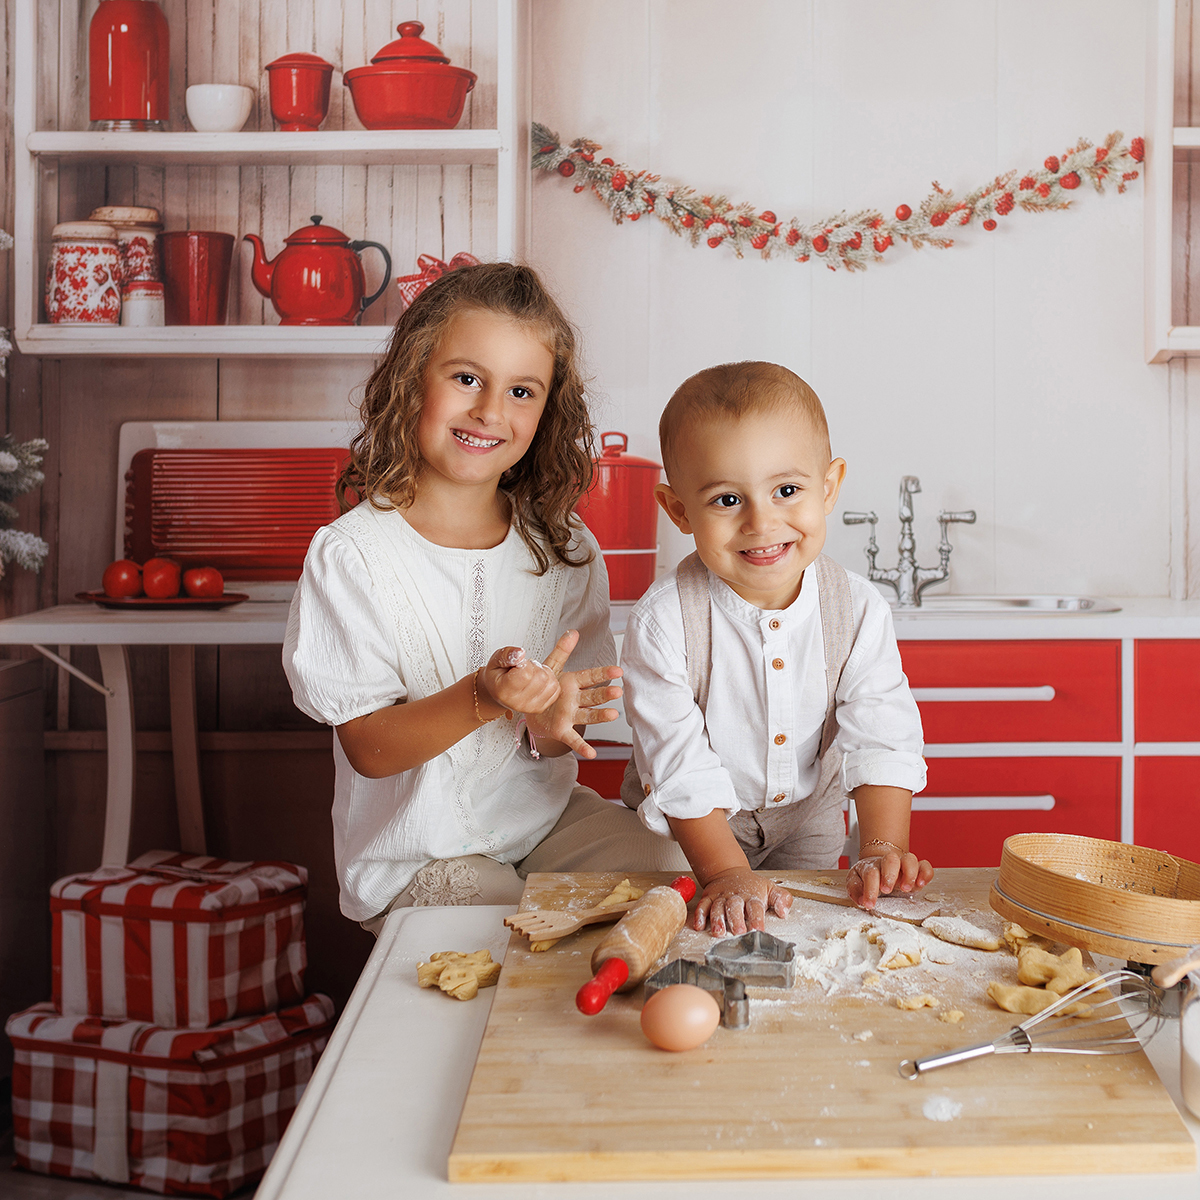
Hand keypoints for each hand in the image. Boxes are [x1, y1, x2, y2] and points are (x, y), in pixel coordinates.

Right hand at [480, 645, 560, 718]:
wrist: (498, 692)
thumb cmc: (497, 676)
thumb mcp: (496, 660)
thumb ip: (507, 654)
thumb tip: (521, 653)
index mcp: (504, 691)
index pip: (526, 674)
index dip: (525, 663)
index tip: (518, 664)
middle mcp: (518, 703)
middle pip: (542, 677)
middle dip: (535, 667)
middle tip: (525, 668)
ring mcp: (530, 707)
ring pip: (551, 682)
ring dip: (544, 673)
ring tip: (531, 673)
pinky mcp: (540, 708)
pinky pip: (556, 689)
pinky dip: (550, 680)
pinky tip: (538, 680)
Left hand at [523, 630, 623, 758]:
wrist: (530, 707)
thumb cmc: (544, 686)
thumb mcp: (550, 666)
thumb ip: (562, 650)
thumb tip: (574, 631)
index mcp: (573, 682)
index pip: (591, 677)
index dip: (603, 674)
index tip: (617, 670)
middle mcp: (575, 700)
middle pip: (592, 697)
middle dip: (605, 694)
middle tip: (617, 691)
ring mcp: (571, 715)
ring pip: (588, 715)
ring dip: (600, 716)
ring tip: (612, 715)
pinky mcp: (563, 730)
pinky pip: (573, 739)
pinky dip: (582, 747)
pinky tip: (592, 754)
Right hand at [691, 867, 790, 935]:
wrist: (729, 872)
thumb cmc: (752, 886)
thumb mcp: (771, 889)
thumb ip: (782, 899)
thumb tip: (784, 912)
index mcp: (752, 896)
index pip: (755, 907)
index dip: (757, 918)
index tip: (758, 930)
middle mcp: (735, 897)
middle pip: (735, 907)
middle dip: (736, 920)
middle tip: (738, 932)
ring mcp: (721, 897)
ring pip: (718, 907)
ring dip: (717, 919)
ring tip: (718, 932)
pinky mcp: (709, 897)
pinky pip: (702, 905)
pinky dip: (699, 915)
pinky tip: (699, 925)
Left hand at [847, 851, 933, 909]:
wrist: (879, 866)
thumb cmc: (867, 877)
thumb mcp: (856, 882)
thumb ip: (855, 889)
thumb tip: (861, 900)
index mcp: (872, 866)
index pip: (871, 874)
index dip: (870, 890)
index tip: (869, 904)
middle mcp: (888, 863)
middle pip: (891, 859)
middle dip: (890, 874)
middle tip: (887, 890)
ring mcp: (904, 865)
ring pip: (910, 859)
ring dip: (909, 873)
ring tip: (906, 889)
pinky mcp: (917, 870)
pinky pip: (925, 865)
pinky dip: (925, 873)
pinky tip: (921, 884)